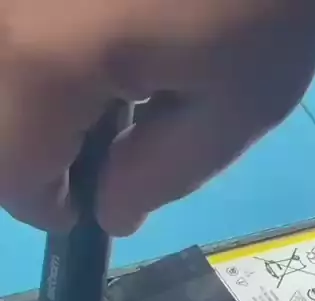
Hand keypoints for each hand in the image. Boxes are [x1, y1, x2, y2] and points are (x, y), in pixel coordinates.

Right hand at [0, 0, 314, 235]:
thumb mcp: (234, 110)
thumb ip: (156, 177)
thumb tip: (106, 211)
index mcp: (45, 62)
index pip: (10, 177)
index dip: (49, 207)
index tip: (90, 201)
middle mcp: (4, 15)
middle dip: (37, 151)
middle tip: (103, 140)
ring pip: (4, 75)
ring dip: (36, 101)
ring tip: (110, 83)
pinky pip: (18, 34)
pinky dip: (44, 54)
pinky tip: (103, 39)